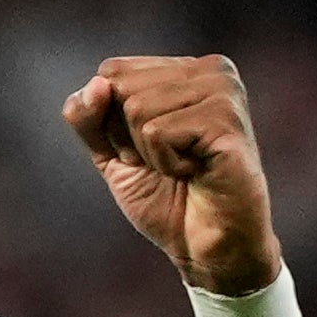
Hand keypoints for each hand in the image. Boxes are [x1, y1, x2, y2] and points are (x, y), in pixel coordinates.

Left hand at [62, 55, 282, 295]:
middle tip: (169, 162)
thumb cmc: (166, 198)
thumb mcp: (111, 154)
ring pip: (137, 109)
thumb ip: (89, 118)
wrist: (208, 248)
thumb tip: (96, 84)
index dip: (112, 122)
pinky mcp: (227, 120)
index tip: (149, 149)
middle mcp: (211, 70)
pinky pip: (157, 133)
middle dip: (129, 138)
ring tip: (185, 168)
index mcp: (186, 69)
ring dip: (150, 154)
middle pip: (120, 86)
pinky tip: (197, 172)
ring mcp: (224, 92)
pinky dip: (166, 164)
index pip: (111, 72)